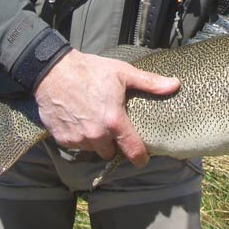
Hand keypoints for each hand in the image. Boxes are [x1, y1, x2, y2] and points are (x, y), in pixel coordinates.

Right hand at [34, 49, 179, 167]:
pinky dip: (78, 137)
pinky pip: (75, 145)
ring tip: (93, 120)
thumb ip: (150, 82)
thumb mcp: (123, 73)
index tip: (142, 158)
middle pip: (110, 152)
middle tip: (111, 126)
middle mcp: (97, 135)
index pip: (133, 151)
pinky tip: (78, 120)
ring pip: (92, 149)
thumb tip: (175, 85)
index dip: (140, 157)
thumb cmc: (91, 70)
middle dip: (112, 143)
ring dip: (95, 140)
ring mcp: (78, 139)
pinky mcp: (62, 139)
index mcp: (114, 121)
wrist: (53, 72)